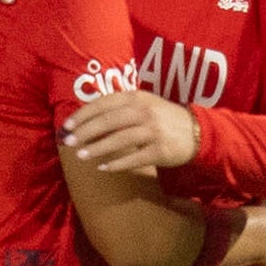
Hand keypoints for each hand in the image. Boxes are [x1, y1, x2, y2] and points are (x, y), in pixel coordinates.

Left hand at [63, 92, 198, 176]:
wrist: (198, 132)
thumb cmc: (163, 118)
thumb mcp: (144, 104)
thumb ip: (120, 107)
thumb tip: (86, 118)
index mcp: (137, 97)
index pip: (104, 103)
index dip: (83, 114)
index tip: (67, 125)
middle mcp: (145, 112)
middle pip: (109, 121)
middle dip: (86, 132)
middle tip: (69, 142)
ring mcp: (154, 131)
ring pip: (120, 139)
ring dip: (98, 148)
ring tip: (81, 156)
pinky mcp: (161, 150)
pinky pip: (134, 158)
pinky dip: (117, 164)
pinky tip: (103, 168)